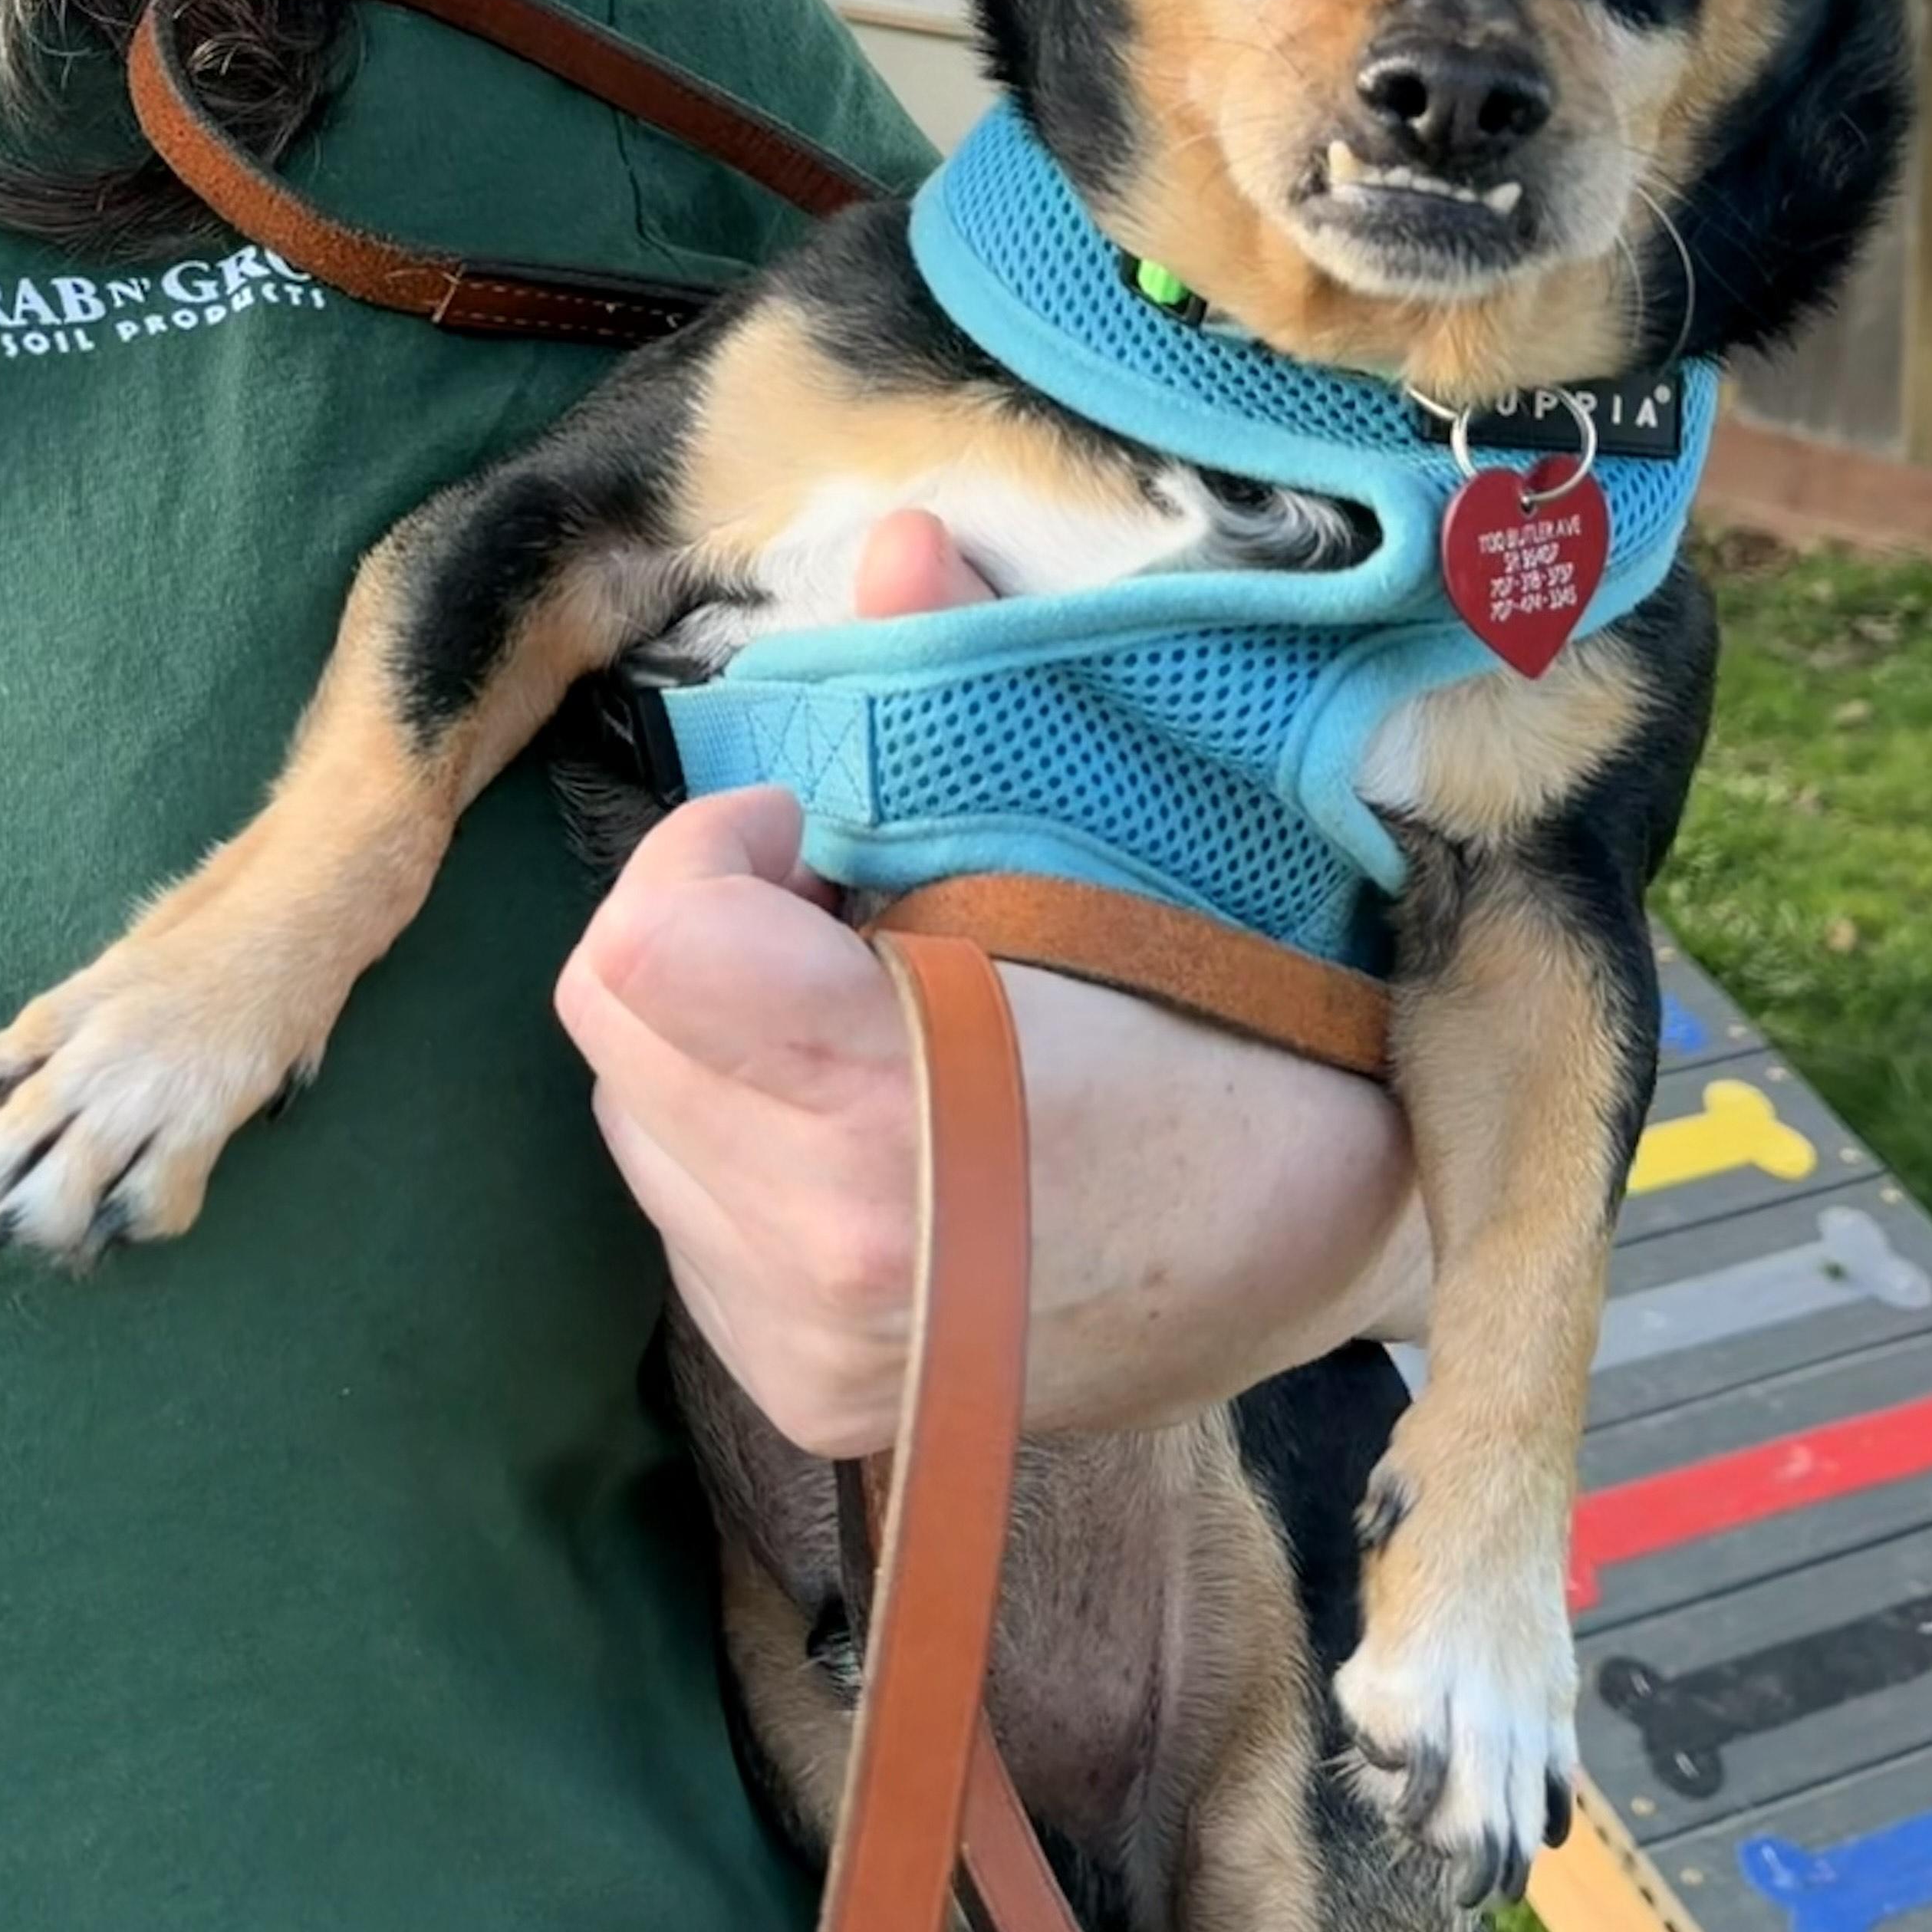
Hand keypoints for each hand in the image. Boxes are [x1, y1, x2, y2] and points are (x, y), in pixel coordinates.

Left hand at [552, 510, 1430, 1459]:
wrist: (1326, 1247)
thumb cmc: (1231, 1031)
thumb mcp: (1113, 844)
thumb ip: (965, 689)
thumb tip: (895, 539)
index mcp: (879, 1118)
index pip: (639, 956)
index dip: (710, 857)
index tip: (811, 836)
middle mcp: (814, 1256)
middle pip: (605, 1024)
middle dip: (695, 931)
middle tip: (837, 910)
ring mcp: (797, 1340)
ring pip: (631, 1111)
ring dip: (708, 1038)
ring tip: (862, 1015)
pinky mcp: (797, 1392)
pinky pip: (678, 1209)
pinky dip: (735, 1135)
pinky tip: (861, 1116)